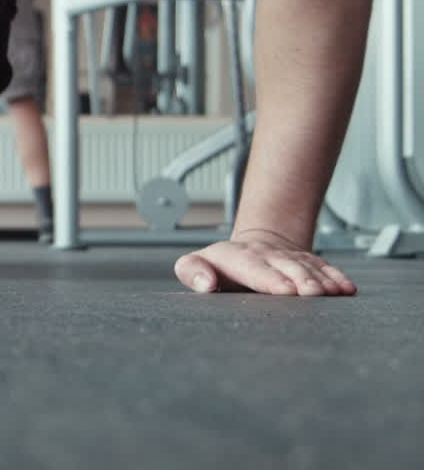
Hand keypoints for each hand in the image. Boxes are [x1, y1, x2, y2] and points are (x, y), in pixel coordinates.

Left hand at [174, 228, 356, 295]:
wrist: (251, 245)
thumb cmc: (219, 265)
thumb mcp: (193, 264)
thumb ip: (192, 271)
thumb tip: (206, 283)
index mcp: (237, 257)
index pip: (256, 269)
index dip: (272, 280)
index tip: (286, 291)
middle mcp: (266, 255)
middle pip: (287, 267)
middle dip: (301, 280)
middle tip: (313, 294)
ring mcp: (289, 258)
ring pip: (308, 268)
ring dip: (322, 280)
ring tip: (334, 293)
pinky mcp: (308, 262)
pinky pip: (324, 268)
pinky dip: (336, 278)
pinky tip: (347, 289)